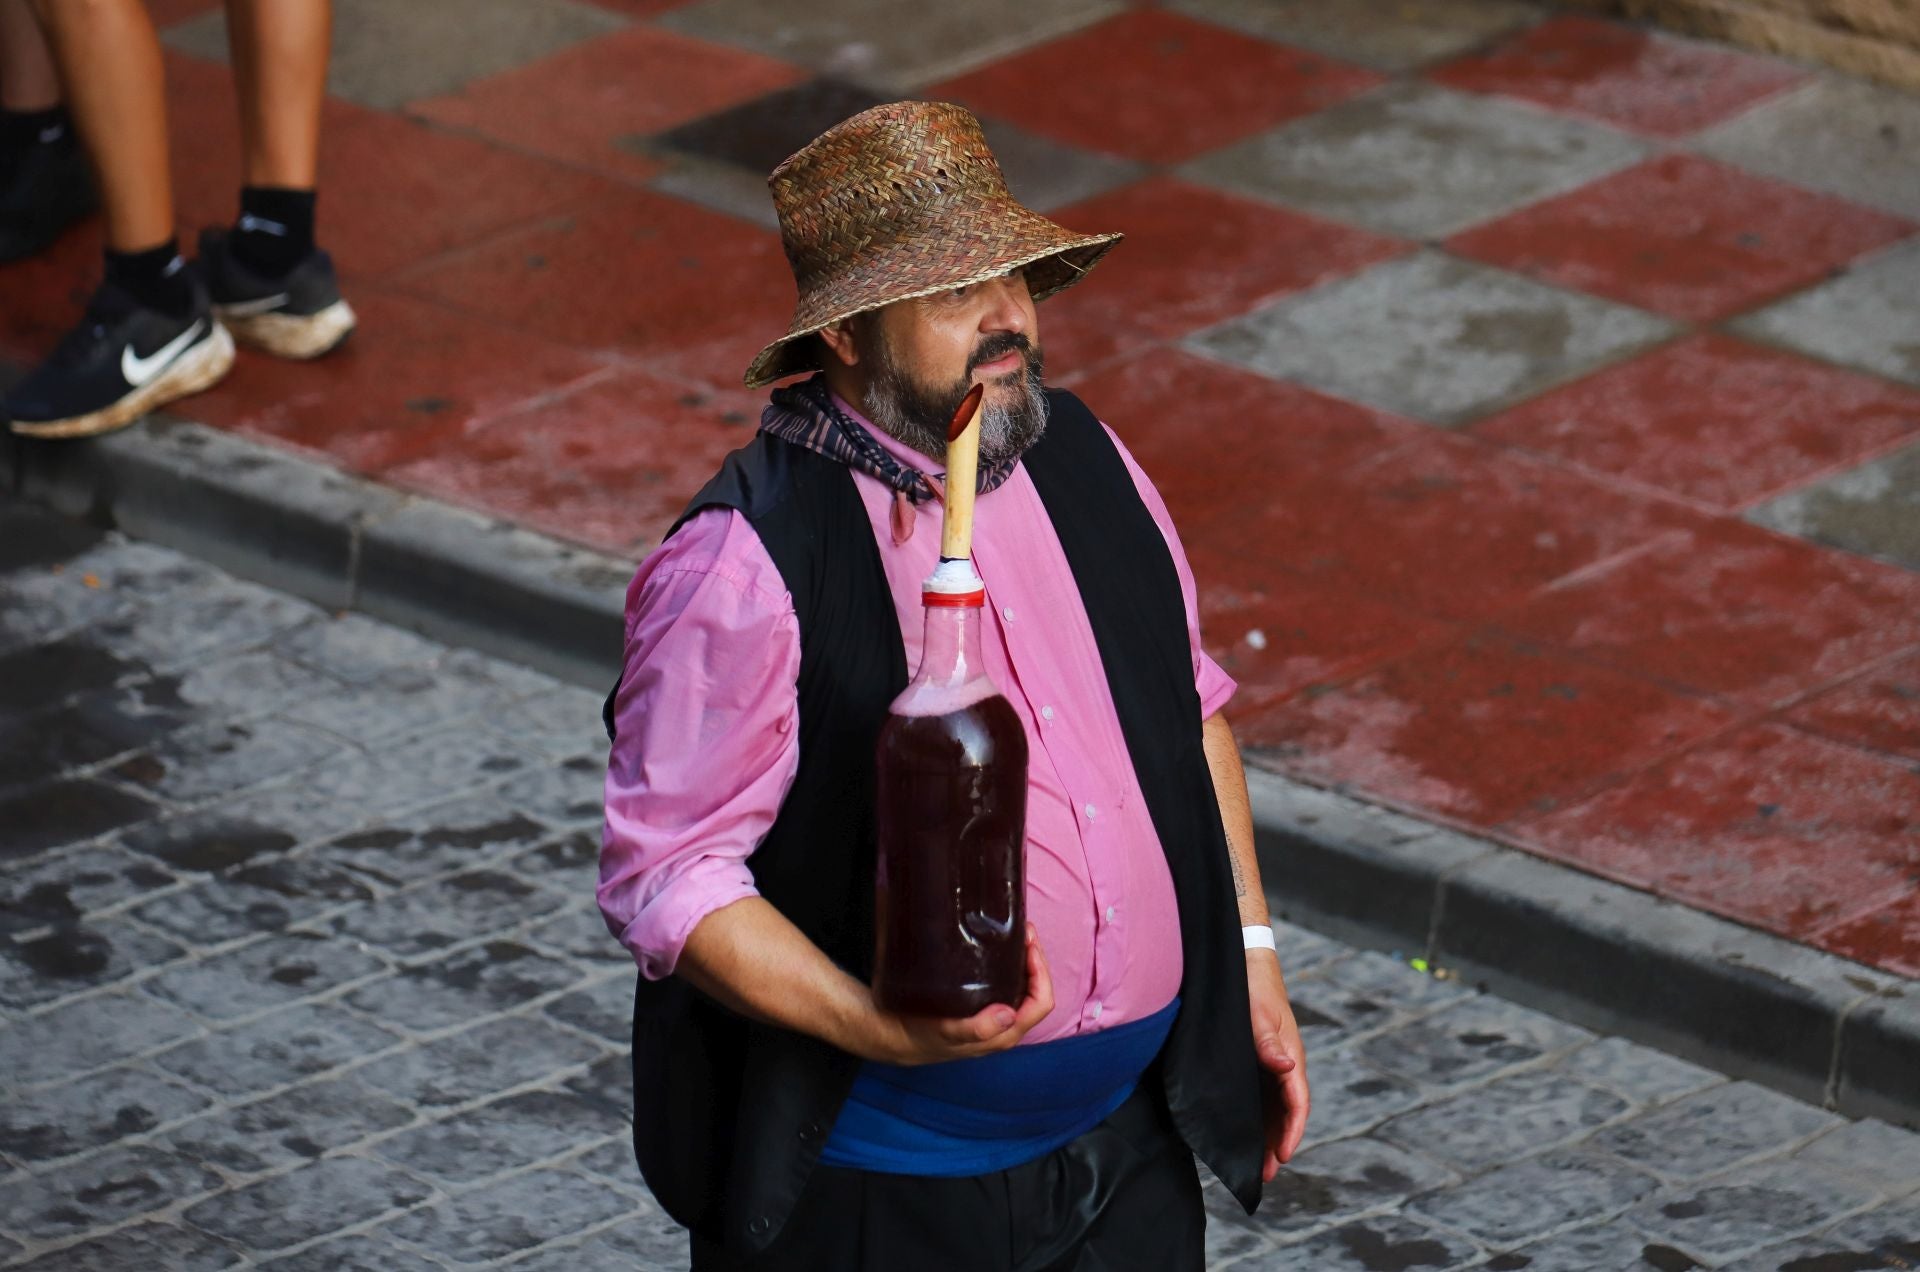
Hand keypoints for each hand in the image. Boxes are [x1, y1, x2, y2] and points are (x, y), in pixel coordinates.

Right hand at [854, 923, 1053, 1065]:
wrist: (895, 1035)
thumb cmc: (922, 1036)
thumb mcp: (946, 1031)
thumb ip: (978, 1028)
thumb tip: (1008, 1015)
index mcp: (1005, 1033)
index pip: (1040, 1002)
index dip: (1041, 972)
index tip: (1028, 944)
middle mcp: (1005, 1025)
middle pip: (1036, 990)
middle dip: (1034, 958)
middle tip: (1023, 930)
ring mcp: (994, 1014)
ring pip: (1023, 986)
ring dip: (1023, 959)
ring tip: (1015, 933)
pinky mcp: (981, 1005)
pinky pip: (1006, 984)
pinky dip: (1009, 964)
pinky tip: (998, 948)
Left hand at [1248, 948, 1308, 1180]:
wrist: (1247, 962)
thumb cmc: (1254, 986)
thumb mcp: (1259, 1012)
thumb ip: (1268, 1040)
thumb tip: (1286, 1067)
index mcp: (1291, 1056)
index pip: (1297, 1102)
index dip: (1292, 1130)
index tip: (1282, 1154)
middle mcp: (1285, 1064)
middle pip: (1286, 1112)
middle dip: (1278, 1143)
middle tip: (1265, 1174)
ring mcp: (1272, 1063)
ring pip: (1273, 1107)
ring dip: (1267, 1134)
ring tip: (1257, 1165)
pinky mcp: (1258, 1060)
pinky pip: (1261, 1095)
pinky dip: (1257, 1116)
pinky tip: (1245, 1130)